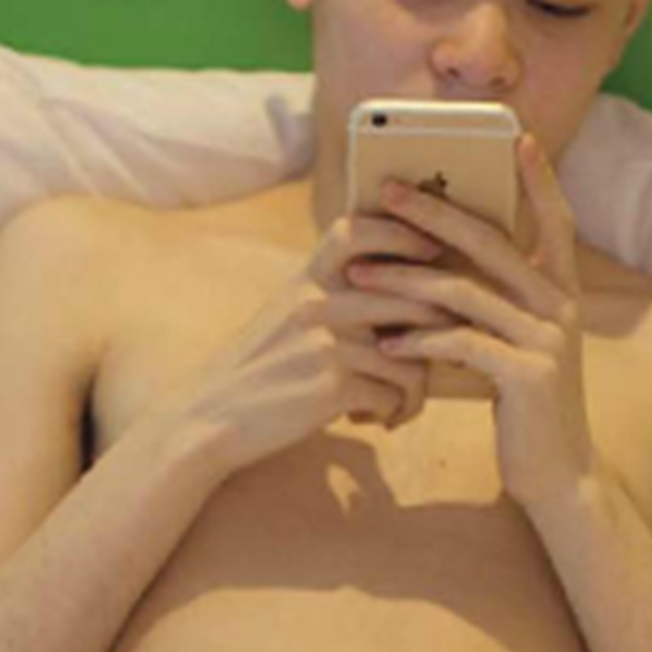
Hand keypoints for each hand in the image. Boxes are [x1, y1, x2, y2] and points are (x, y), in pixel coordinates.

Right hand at [183, 209, 444, 473]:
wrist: (210, 420)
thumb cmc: (256, 373)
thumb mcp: (286, 318)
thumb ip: (328, 298)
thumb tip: (393, 296)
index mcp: (305, 279)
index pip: (356, 230)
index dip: (401, 233)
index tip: (431, 250)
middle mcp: (317, 302)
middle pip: (409, 296)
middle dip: (441, 328)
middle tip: (441, 354)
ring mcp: (326, 342)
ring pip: (412, 355)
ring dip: (417, 389)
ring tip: (402, 404)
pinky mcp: (332, 385)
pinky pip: (394, 393)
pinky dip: (396, 412)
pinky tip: (380, 421)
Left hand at [350, 135, 596, 511]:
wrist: (559, 478)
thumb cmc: (527, 410)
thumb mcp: (518, 349)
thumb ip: (497, 308)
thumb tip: (444, 268)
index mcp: (562, 294)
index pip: (556, 222)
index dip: (540, 181)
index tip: (520, 138)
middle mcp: (560, 308)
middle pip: (492, 243)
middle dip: (433, 214)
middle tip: (385, 191)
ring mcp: (546, 340)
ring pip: (464, 293)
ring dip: (402, 283)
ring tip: (356, 277)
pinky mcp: (526, 376)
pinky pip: (460, 345)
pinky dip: (417, 343)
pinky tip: (384, 346)